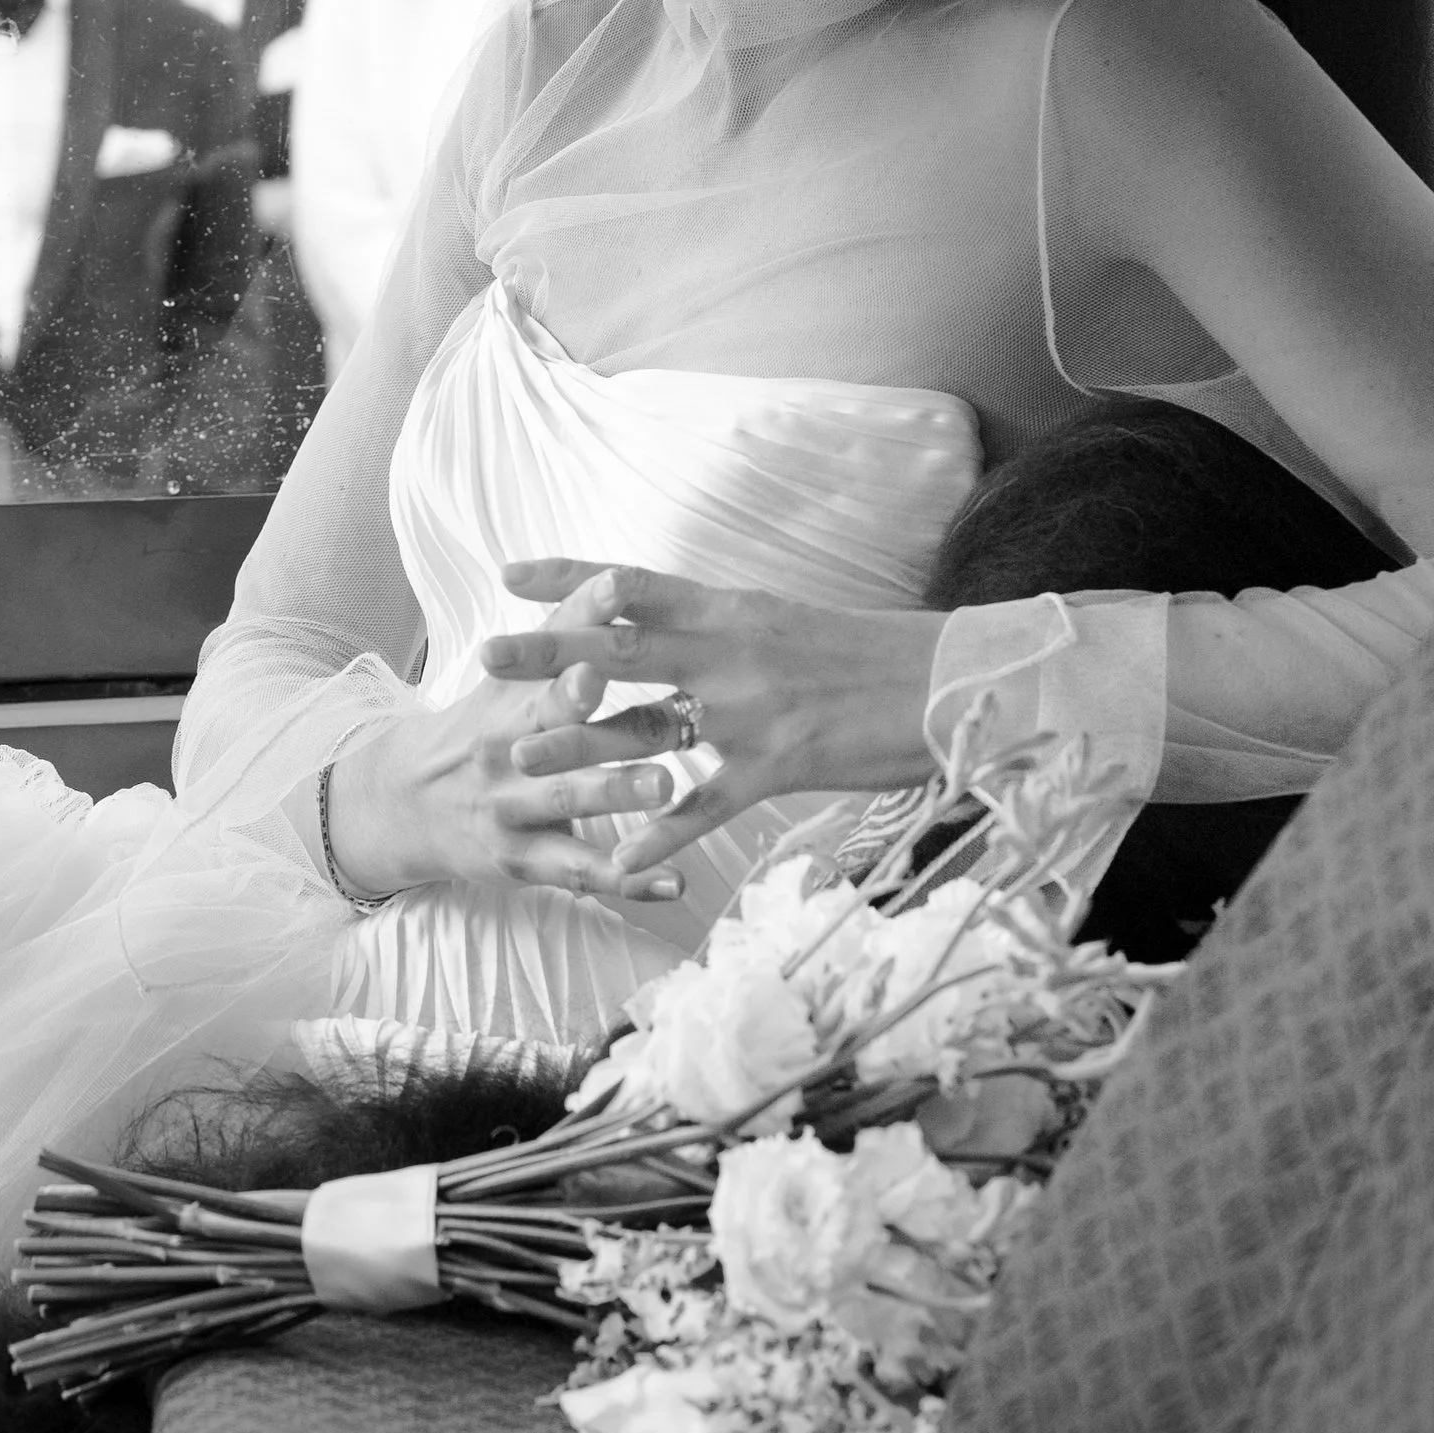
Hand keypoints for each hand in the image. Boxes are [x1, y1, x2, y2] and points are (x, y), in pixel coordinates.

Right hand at [325, 568, 690, 901]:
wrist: (405, 805)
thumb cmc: (484, 726)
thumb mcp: (511, 676)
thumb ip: (567, 628)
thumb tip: (624, 574)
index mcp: (511, 700)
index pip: (546, 659)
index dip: (579, 633)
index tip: (615, 603)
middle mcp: (506, 753)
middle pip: (551, 733)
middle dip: (587, 715)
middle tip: (638, 706)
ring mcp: (512, 809)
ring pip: (568, 803)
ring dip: (616, 796)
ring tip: (665, 787)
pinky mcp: (522, 861)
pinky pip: (580, 873)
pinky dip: (629, 881)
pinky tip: (675, 885)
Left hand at [483, 558, 943, 886]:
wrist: (949, 682)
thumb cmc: (869, 654)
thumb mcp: (784, 622)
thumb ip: (721, 626)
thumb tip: (668, 619)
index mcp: (731, 609)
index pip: (633, 584)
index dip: (569, 577)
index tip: (508, 575)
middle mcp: (731, 652)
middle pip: (621, 648)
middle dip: (549, 653)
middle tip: (484, 657)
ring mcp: (752, 710)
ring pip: (649, 727)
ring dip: (582, 744)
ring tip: (521, 758)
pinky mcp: (781, 765)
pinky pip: (708, 804)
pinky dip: (661, 832)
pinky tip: (619, 857)